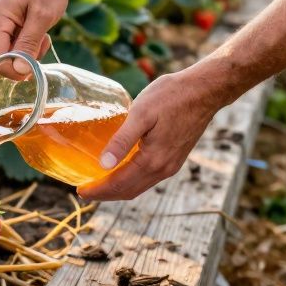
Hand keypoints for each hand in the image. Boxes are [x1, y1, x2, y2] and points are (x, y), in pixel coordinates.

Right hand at [0, 0, 68, 79]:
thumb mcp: (43, 17)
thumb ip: (29, 44)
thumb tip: (19, 71)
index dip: (13, 70)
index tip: (35, 67)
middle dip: (19, 62)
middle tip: (41, 46)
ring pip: (1, 55)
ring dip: (23, 54)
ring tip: (41, 37)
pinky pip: (4, 47)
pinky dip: (21, 47)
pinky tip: (34, 34)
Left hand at [78, 69, 224, 200]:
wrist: (205, 90)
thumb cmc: (172, 96)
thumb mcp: (142, 113)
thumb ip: (122, 139)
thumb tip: (104, 165)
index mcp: (153, 160)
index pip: (119, 184)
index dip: (98, 190)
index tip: (80, 191)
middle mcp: (164, 168)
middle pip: (129, 191)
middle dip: (105, 194)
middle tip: (85, 191)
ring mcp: (171, 165)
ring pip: (139, 186)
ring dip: (118, 189)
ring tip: (99, 184)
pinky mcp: (175, 158)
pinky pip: (148, 178)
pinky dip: (131, 180)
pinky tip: (121, 170)